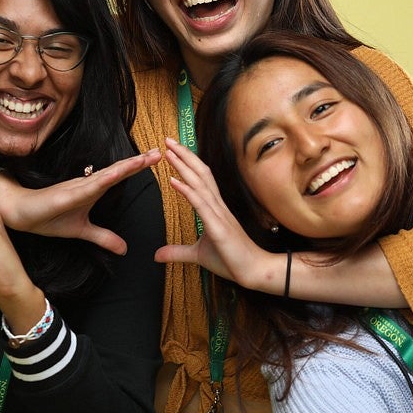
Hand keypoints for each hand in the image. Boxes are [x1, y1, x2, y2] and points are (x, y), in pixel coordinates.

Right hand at [0, 149, 160, 254]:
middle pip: (119, 170)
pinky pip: (88, 186)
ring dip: (126, 167)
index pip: (120, 176)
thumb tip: (124, 249)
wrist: (21, 214)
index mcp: (93, 190)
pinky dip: (103, 179)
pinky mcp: (66, 194)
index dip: (138, 167)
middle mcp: (88, 184)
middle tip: (161, 151)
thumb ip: (104, 238)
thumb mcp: (82, 231)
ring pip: (107, 175)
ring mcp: (78, 187)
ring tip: (145, 159)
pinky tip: (116, 173)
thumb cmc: (49, 217)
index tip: (157, 158)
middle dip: (140, 161)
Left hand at [155, 138, 280, 288]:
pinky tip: (173, 181)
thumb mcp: (198, 255)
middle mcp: (218, 206)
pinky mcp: (218, 227)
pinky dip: (186, 190)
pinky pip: (200, 204)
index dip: (187, 163)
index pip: (200, 179)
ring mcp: (219, 215)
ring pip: (200, 184)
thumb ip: (177, 252)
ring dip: (183, 166)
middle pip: (200, 174)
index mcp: (215, 209)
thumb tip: (158, 254)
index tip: (173, 150)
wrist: (254, 272)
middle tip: (167, 140)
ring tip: (169, 152)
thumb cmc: (232, 260)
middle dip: (183, 156)